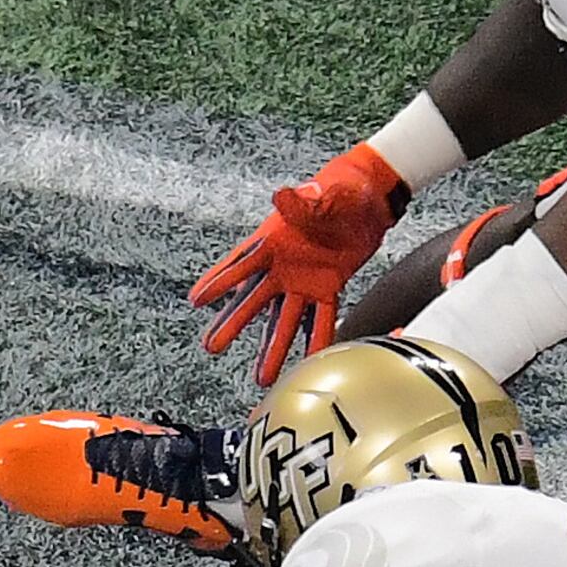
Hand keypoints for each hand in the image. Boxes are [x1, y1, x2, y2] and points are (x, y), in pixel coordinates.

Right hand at [188, 142, 410, 387]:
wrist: (369, 197)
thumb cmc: (342, 188)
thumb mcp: (325, 193)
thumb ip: (305, 201)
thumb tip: (282, 196)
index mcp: (275, 239)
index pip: (242, 264)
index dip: (219, 281)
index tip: (197, 299)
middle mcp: (283, 266)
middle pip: (253, 300)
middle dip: (233, 324)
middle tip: (211, 347)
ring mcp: (304, 281)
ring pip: (284, 320)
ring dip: (272, 348)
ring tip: (260, 378)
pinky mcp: (327, 289)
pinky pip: (321, 320)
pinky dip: (315, 341)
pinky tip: (306, 364)